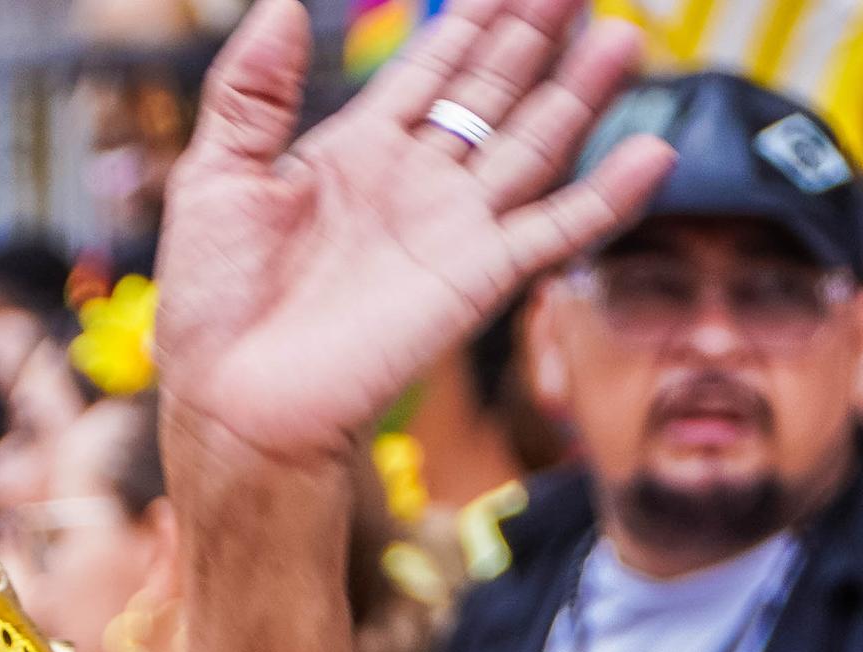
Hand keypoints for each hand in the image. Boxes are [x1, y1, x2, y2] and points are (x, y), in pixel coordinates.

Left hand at [151, 0, 667, 474]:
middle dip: (534, 34)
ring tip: (622, 37)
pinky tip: (649, 155)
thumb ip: (249, 92)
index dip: (472, 19)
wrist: (234, 401)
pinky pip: (554, 230)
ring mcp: (450, 228)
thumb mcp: (214, 181)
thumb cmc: (213, 306)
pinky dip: (606, 197)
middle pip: (492, 90)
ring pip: (533, 141)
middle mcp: (413, 182)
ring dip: (579, 91)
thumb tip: (278, 4)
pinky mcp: (475, 278)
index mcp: (353, 153)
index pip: (431, 68)